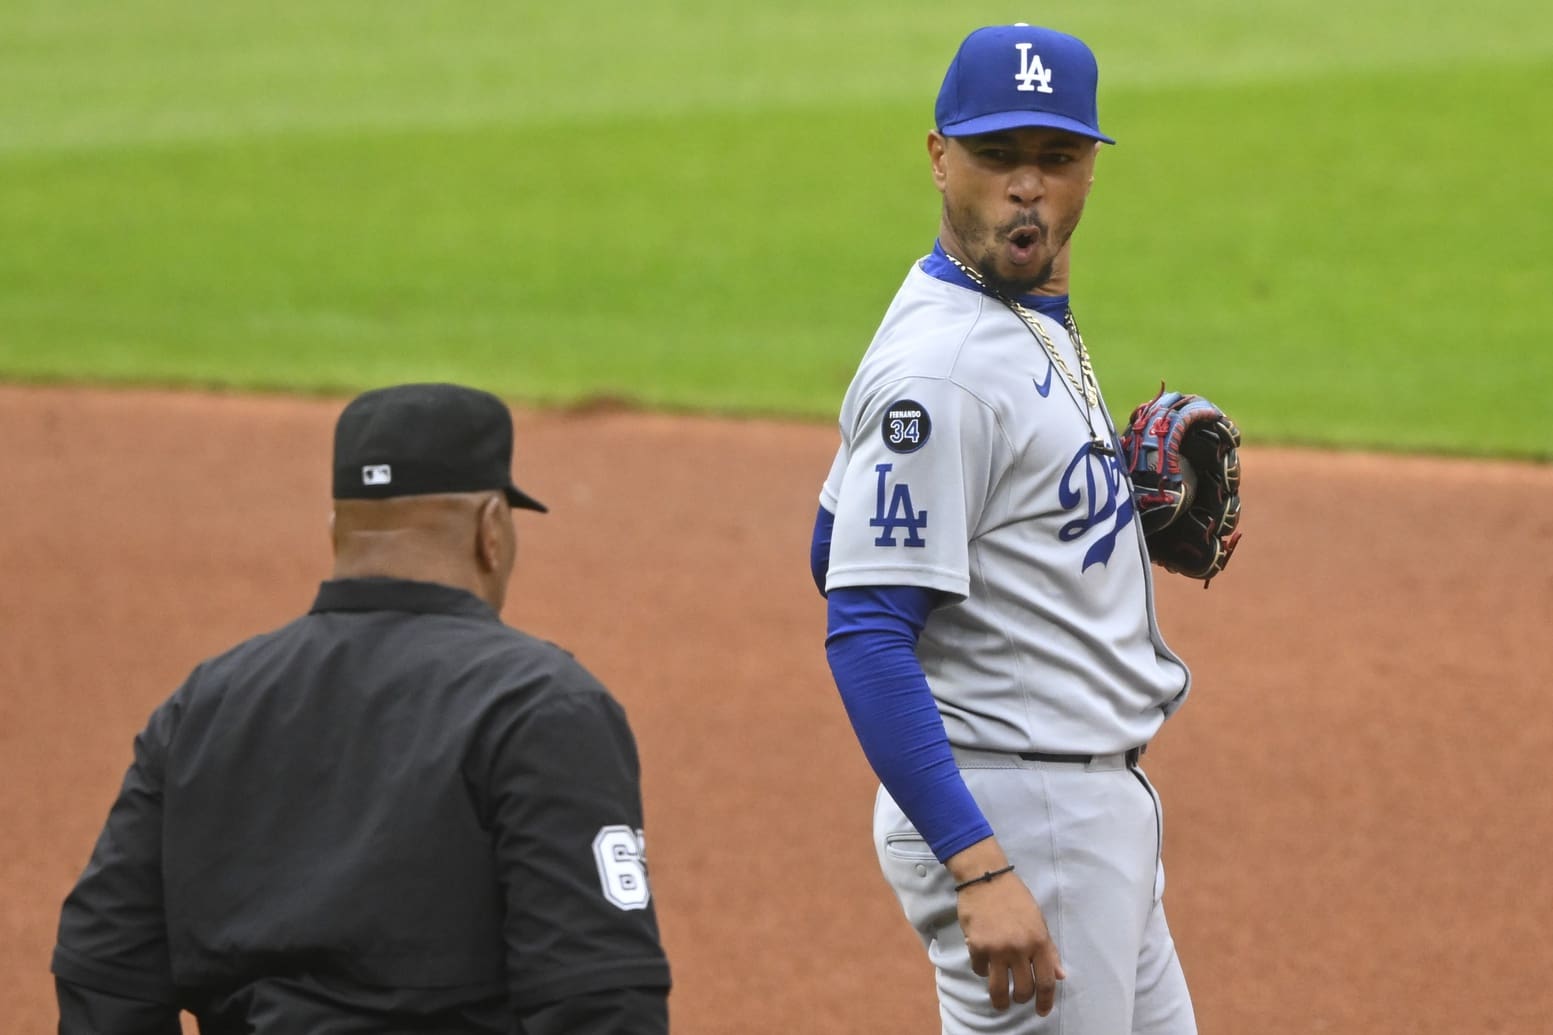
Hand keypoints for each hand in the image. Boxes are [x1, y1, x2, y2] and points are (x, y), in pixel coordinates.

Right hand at [956, 868, 1065, 1014]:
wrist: (986, 878)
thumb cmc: (1015, 897)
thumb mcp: (1038, 920)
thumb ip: (1049, 950)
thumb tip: (1060, 975)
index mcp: (1039, 941)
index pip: (1047, 981)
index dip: (1046, 1001)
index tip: (1042, 1011)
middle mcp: (1019, 948)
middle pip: (1023, 989)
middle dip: (1021, 999)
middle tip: (1019, 999)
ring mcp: (997, 948)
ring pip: (999, 988)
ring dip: (1000, 1000)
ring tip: (1000, 1002)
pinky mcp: (977, 945)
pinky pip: (980, 970)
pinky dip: (983, 971)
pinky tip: (985, 966)